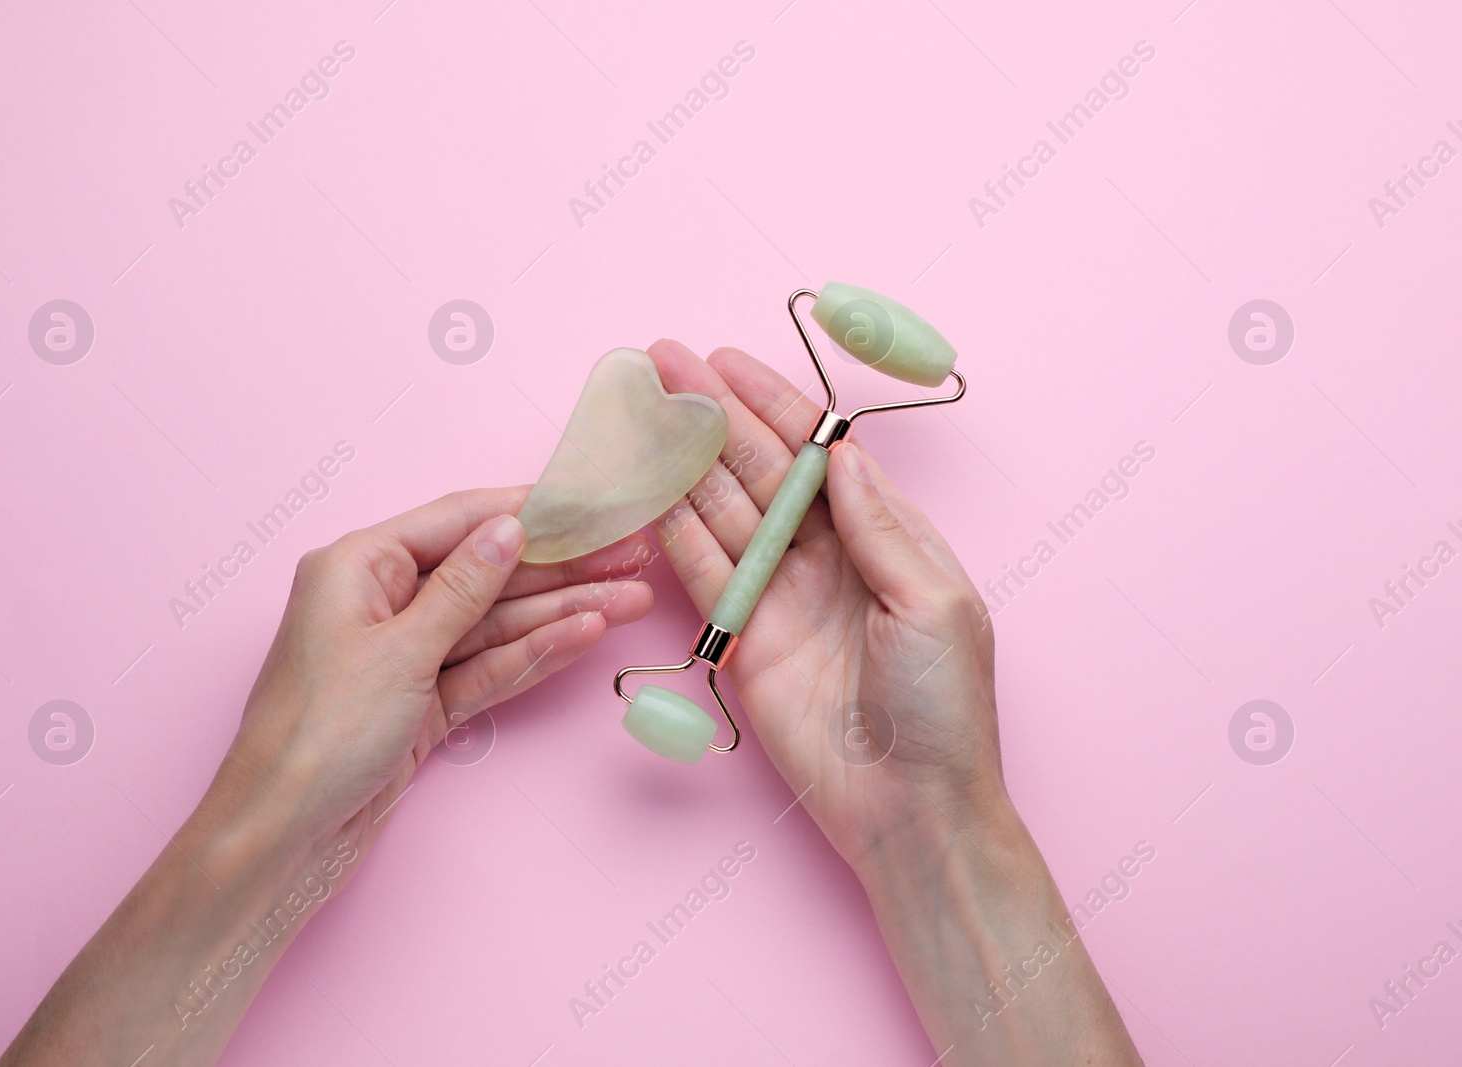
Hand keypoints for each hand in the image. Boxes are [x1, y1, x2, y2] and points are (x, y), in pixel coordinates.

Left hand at [203, 486, 654, 864]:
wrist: (283, 838)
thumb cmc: (318, 736)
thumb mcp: (399, 651)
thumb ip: (464, 590)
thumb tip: (510, 528)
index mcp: (358, 566)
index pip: (458, 521)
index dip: (530, 511)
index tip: (591, 504)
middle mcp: (382, 601)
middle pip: (487, 574)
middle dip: (561, 568)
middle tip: (632, 556)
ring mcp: (406, 655)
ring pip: (497, 624)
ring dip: (562, 612)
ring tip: (630, 598)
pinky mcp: (424, 704)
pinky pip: (488, 668)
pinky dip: (534, 655)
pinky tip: (586, 635)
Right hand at [646, 340, 1002, 865]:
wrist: (909, 808)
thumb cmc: (945, 707)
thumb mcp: (934, 603)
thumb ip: (879, 526)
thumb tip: (842, 455)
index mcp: (884, 536)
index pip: (820, 453)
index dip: (774, 405)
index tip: (727, 361)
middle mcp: (827, 557)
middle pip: (760, 470)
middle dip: (713, 416)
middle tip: (663, 365)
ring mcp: (781, 596)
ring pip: (723, 512)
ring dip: (684, 460)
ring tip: (642, 410)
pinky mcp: (743, 640)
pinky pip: (702, 574)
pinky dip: (672, 531)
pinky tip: (646, 485)